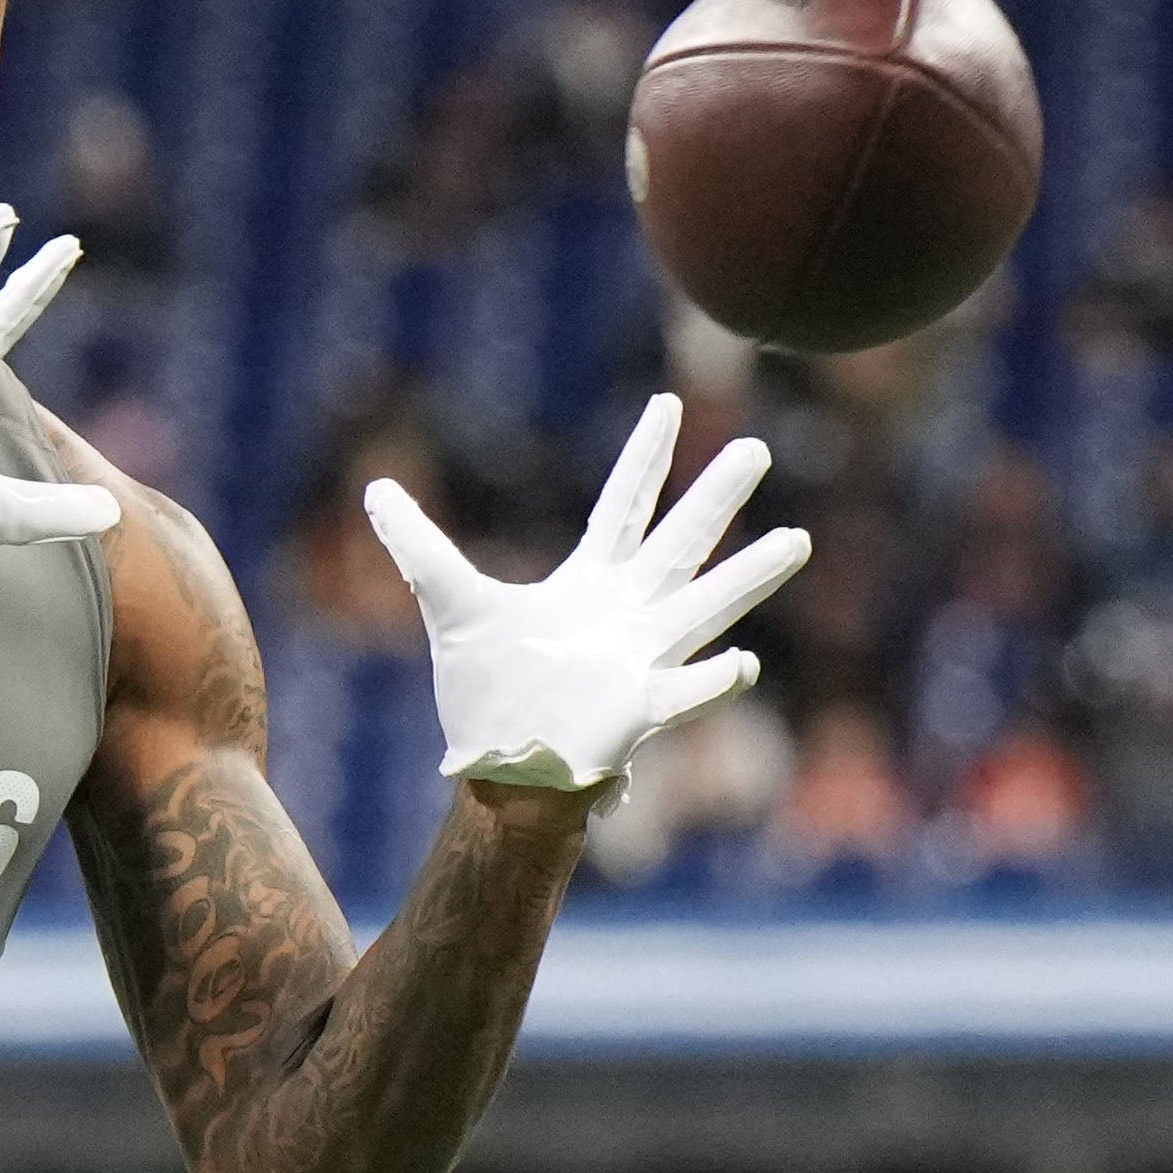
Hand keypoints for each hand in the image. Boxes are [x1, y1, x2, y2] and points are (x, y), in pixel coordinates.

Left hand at [368, 397, 813, 796]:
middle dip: (716, 496)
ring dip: (749, 576)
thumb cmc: (488, 694)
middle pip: (681, 541)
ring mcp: (644, 660)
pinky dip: (715, 680)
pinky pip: (688, 692)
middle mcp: (630, 613)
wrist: (502, 769)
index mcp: (591, 582)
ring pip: (706, 607)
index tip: (669, 403)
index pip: (624, 506)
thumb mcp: (448, 605)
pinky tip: (745, 661)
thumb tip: (375, 490)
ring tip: (797, 539)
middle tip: (755, 447)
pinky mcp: (642, 712)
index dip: (645, 457)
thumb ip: (418, 546)